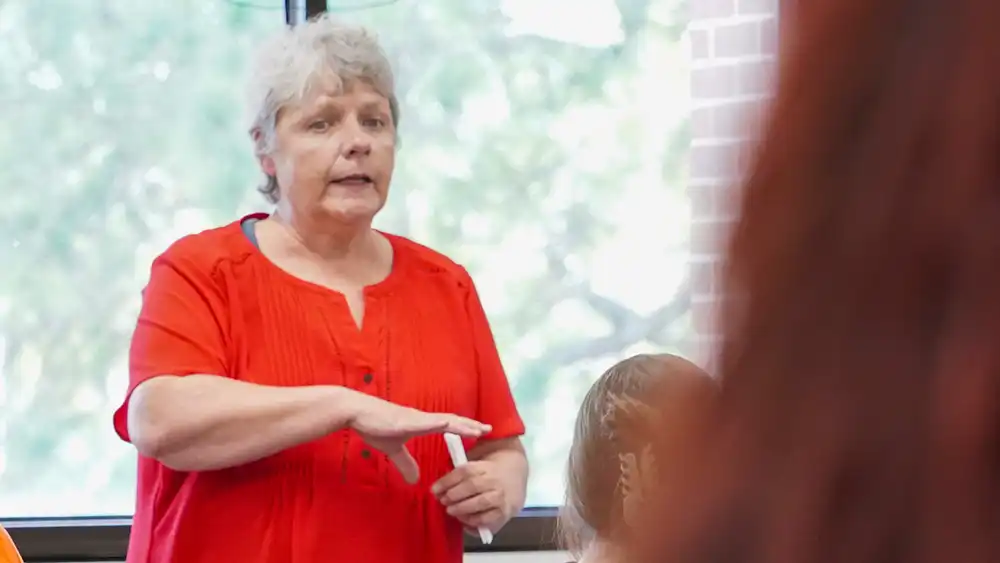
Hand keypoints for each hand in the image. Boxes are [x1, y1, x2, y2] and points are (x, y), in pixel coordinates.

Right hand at [348, 393, 489, 484]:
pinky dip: (439, 423)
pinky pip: (426, 422)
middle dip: (471, 425)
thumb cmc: (374, 425)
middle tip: (489, 429)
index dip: (465, 428)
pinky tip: (449, 423)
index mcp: (421, 423)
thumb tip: (415, 479)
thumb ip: (405, 462)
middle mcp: (423, 418)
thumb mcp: (392, 449)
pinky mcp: (405, 420)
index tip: (480, 432)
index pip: (448, 425)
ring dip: (462, 424)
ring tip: (478, 428)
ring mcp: (415, 418)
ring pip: (444, 420)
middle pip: (452, 421)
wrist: (356, 412)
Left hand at [431, 460, 513, 532]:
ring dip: (462, 509)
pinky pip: (488, 520)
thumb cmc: (489, 470)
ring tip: (451, 511)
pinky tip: (464, 522)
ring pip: (480, 503)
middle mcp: (494, 480)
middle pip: (472, 486)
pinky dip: (474, 523)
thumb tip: (438, 486)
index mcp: (485, 466)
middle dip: (454, 495)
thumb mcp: (477, 462)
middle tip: (443, 501)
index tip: (434, 489)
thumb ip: (460, 472)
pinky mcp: (504, 513)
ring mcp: (501, 497)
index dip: (447, 481)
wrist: (516, 474)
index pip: (464, 471)